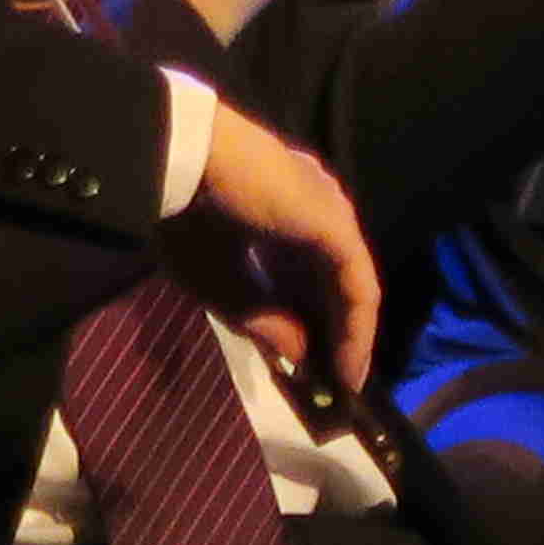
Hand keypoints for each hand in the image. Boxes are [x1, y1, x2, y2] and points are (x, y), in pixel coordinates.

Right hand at [185, 97, 379, 391]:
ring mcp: (331, 214)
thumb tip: (301, 355)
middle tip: (325, 380)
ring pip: (351, 287)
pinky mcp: (338, 228)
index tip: (302, 364)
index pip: (305, 270)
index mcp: (279, 209)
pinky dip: (356, 331)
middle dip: (330, 332)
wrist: (185, 162)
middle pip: (333, 281)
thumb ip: (261, 319)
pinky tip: (346, 366)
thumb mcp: (219, 282)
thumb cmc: (186, 214)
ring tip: (341, 382)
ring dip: (349, 337)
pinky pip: (358, 288)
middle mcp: (313, 207)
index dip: (306, 317)